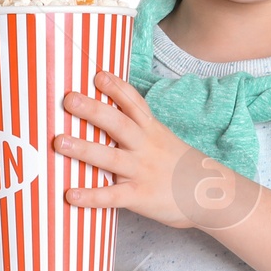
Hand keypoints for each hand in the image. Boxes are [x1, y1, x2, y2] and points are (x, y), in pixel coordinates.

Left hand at [56, 70, 252, 231]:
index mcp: (151, 130)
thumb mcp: (163, 140)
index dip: (116, 88)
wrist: (211, 195)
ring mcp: (142, 171)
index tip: (98, 75)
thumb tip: (107, 117)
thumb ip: (139, 130)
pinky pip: (112, 196)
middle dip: (93, 110)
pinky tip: (71, 194)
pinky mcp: (140, 196)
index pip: (134, 104)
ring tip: (59, 142)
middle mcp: (146, 147)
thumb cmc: (179, 167)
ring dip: (84, 149)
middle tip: (69, 99)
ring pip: (111, 158)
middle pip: (119, 124)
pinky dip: (91, 195)